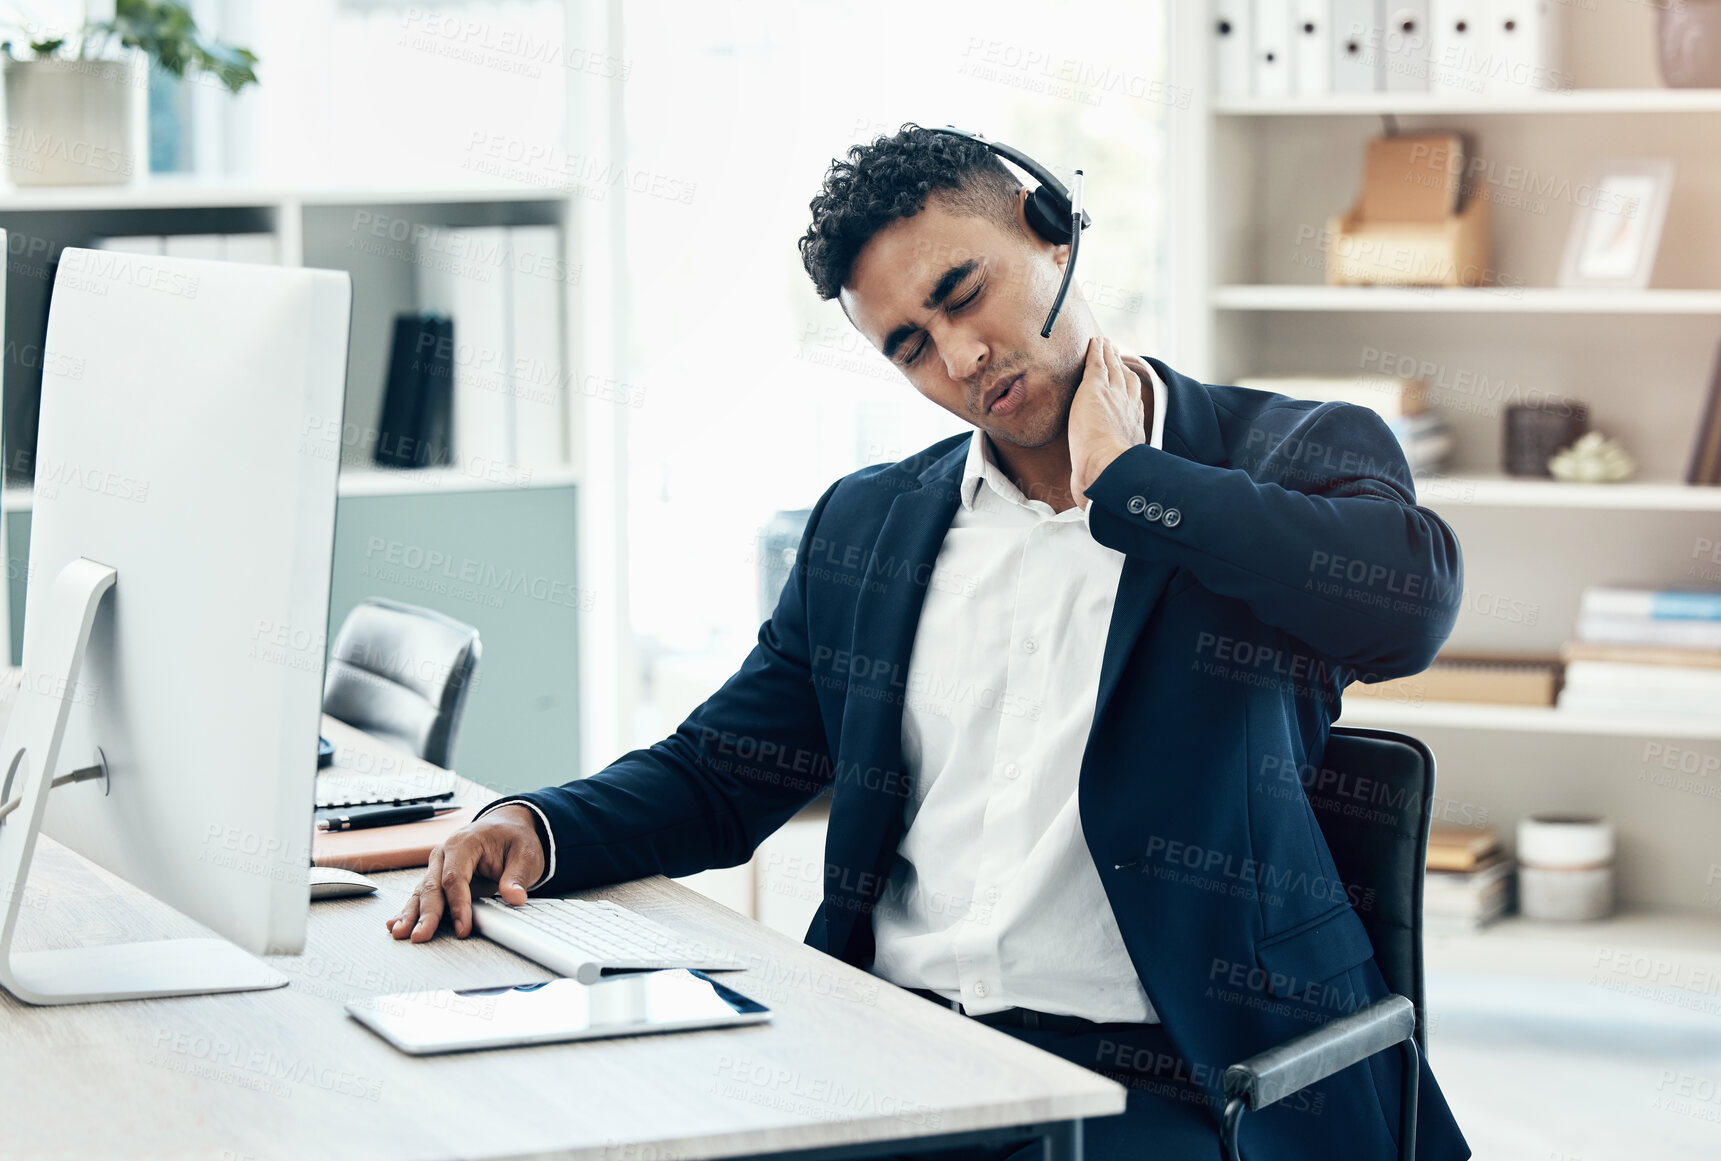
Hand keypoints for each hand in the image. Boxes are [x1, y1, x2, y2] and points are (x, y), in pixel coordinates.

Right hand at [386, 804, 544, 942]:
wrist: (506, 827)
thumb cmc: (514, 839)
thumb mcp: (526, 854)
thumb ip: (518, 876)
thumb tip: (516, 897)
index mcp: (465, 843)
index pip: (455, 877)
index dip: (458, 905)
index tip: (463, 927)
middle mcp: (444, 852)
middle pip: (432, 886)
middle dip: (426, 914)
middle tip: (421, 936)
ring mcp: (437, 864)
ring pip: (421, 892)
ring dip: (411, 914)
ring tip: (400, 934)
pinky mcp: (437, 876)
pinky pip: (421, 895)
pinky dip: (409, 910)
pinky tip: (396, 923)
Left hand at [1068, 337, 1146, 509]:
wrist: (1109, 470)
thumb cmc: (1110, 481)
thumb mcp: (1114, 476)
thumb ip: (1106, 479)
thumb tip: (1091, 502)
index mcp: (1133, 427)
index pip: (1133, 402)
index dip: (1130, 390)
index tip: (1127, 383)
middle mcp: (1128, 408)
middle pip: (1126, 379)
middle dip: (1122, 366)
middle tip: (1117, 354)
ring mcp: (1113, 397)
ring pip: (1112, 368)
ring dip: (1109, 354)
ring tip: (1105, 344)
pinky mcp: (1096, 389)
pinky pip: (1097, 363)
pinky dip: (1097, 351)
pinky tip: (1095, 342)